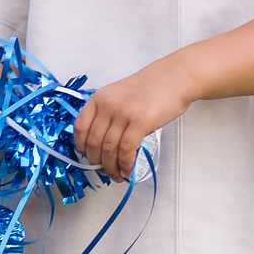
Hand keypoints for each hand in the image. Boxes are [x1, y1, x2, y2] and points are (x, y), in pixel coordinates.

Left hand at [72, 62, 191, 181]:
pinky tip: (127, 169)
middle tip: (104, 171)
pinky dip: (125, 164)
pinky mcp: (140, 122)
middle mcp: (108, 105)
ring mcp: (123, 113)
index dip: (81, 147)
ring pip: (109, 149)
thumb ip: (107, 114)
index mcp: (99, 98)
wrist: (173, 78)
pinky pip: (126, 150)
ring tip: (117, 174)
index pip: (80, 128)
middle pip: (93, 142)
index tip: (88, 157)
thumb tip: (101, 144)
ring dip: (111, 167)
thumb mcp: (119, 96)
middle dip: (97, 162)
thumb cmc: (149, 89)